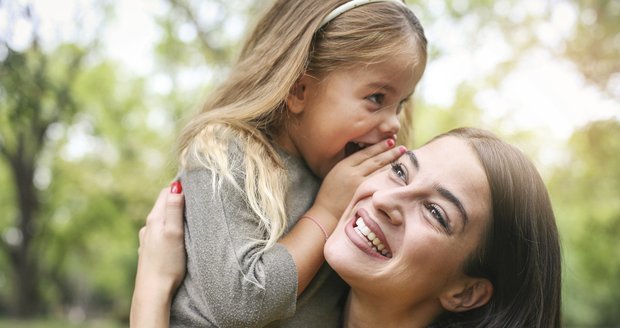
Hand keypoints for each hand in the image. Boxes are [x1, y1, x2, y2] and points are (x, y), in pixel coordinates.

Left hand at [130, 181, 185, 327]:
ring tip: (188, 215)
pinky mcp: (149, 251)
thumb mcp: (174, 233)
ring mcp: (147, 239)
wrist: (153, 291)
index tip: (194, 184)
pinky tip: (176, 236)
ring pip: (161, 219)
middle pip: (163, 204)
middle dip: (176, 198)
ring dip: (173, 214)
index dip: (179, 186)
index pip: (166, 192)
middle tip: (194, 196)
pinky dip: (169, 228)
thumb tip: (176, 186)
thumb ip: (174, 209)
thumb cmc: (167, 263)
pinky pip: (160, 232)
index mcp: (154, 219)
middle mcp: (148, 227)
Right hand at [314, 139, 405, 221]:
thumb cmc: (329, 196)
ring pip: (378, 169)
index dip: (379, 146)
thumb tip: (365, 161)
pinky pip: (378, 181)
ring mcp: (358, 182)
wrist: (325, 213)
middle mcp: (351, 172)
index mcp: (343, 165)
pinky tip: (396, 172)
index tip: (390, 141)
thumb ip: (349, 167)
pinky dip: (387, 175)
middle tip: (403, 148)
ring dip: (391, 162)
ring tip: (402, 157)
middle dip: (389, 151)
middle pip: (374, 158)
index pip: (365, 152)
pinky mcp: (362, 193)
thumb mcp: (335, 175)